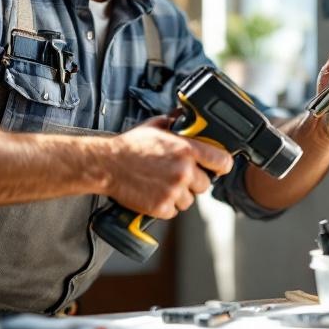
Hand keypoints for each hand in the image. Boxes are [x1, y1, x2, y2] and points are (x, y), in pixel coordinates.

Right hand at [105, 116, 233, 218]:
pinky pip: (174, 211)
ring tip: (162, 185)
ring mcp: (174, 190)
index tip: (217, 167)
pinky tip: (154, 194)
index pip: (222, 161)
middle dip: (194, 182)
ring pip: (189, 200)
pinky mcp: (162, 206)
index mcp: (186, 150)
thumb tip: (184, 117)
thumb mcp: (155, 126)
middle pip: (205, 185)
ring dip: (179, 196)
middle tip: (178, 177)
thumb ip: (174, 123)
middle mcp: (184, 171)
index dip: (221, 165)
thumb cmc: (129, 146)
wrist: (107, 165)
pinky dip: (165, 206)